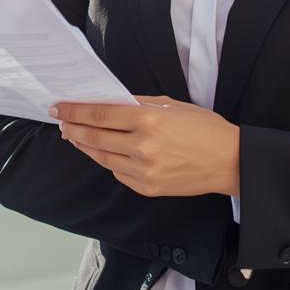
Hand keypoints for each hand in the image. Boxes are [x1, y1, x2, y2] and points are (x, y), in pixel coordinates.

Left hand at [50, 95, 238, 197]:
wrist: (229, 162)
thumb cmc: (203, 128)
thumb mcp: (171, 105)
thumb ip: (139, 104)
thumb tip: (110, 102)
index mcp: (148, 120)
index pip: (99, 114)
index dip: (74, 111)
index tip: (59, 107)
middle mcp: (142, 147)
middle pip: (95, 137)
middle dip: (72, 128)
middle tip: (60, 121)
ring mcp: (144, 171)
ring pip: (102, 157)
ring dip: (85, 145)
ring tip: (74, 136)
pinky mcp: (147, 188)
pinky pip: (118, 173)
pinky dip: (107, 160)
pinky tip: (101, 151)